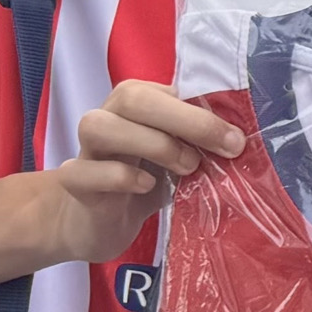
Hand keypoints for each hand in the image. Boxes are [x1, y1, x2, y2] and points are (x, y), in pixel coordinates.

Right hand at [49, 79, 244, 264]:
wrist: (98, 222)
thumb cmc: (147, 181)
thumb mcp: (181, 158)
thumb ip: (202, 143)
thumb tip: (239, 139)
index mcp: (139, 103)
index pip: (167, 88)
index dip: (203, 111)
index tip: (236, 138)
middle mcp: (109, 116)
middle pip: (132, 97)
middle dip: (184, 121)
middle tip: (220, 150)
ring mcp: (85, 148)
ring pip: (99, 126)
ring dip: (150, 144)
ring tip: (184, 168)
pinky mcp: (72, 181)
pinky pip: (82, 170)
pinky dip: (118, 176)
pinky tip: (146, 186)